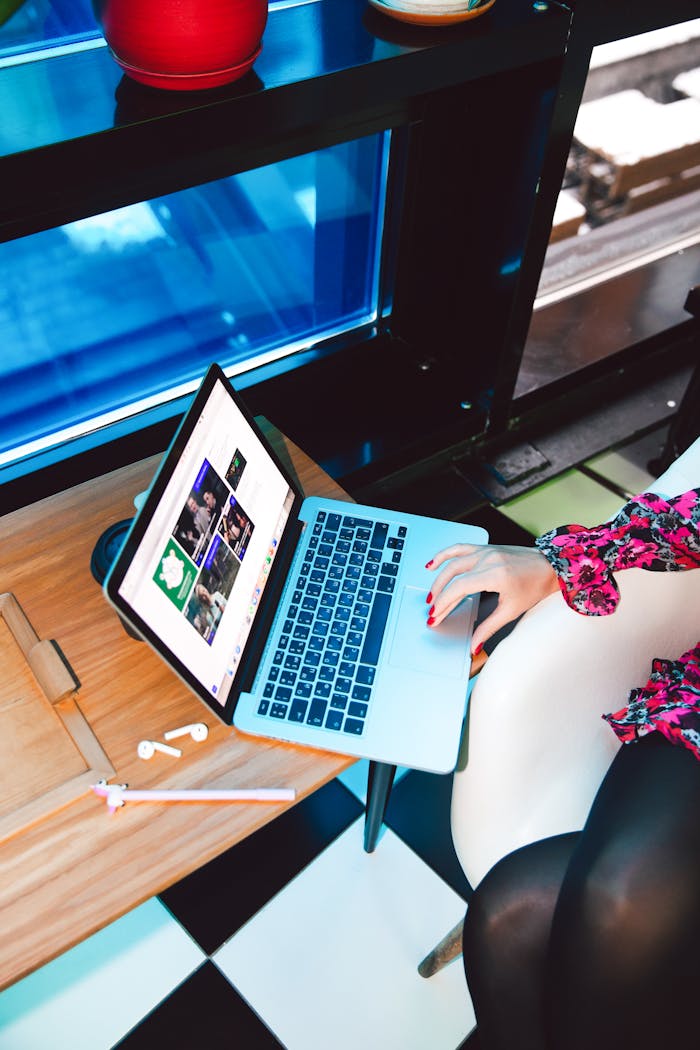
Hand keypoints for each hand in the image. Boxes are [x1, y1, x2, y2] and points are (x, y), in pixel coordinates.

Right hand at [425, 543, 558, 653]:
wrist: (551, 566)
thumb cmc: (536, 585)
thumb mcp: (512, 610)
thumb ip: (488, 628)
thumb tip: (475, 644)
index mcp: (495, 574)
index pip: (459, 588)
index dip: (444, 603)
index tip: (436, 616)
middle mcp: (488, 559)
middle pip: (453, 576)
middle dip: (439, 596)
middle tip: (433, 612)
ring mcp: (486, 551)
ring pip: (452, 562)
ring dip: (438, 579)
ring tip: (431, 595)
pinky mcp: (486, 548)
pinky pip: (459, 548)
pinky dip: (444, 555)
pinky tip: (433, 564)